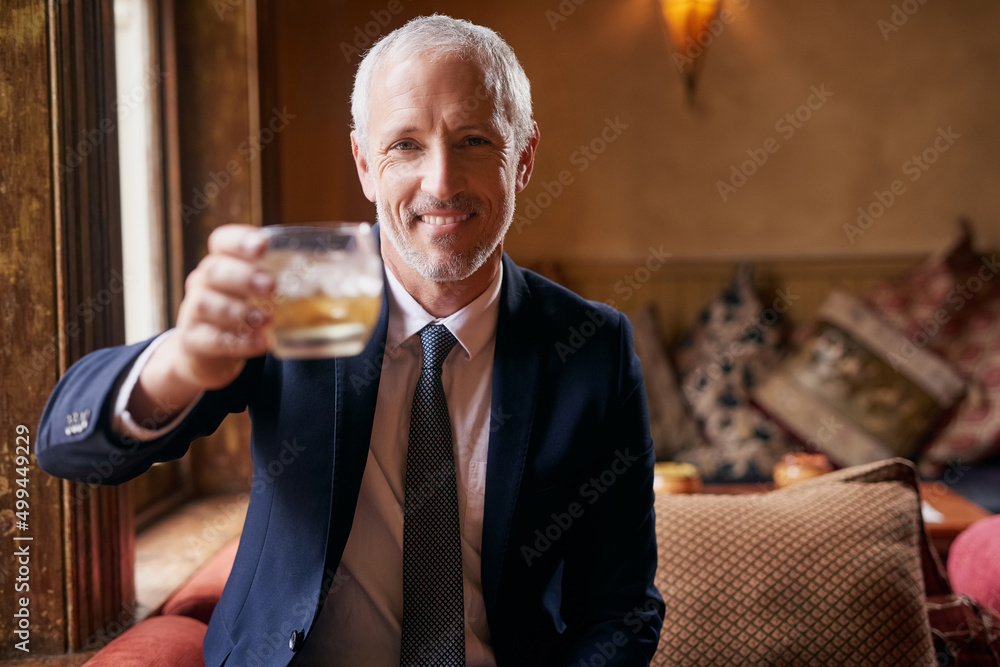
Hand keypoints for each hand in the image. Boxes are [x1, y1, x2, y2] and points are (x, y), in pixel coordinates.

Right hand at [129, 225, 274, 423]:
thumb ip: (290, 280)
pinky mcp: (194, 341)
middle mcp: (204, 282)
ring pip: (206, 305)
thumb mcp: (259, 292)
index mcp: (223, 261)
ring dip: (239, 311)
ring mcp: (194, 311)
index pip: (223, 240)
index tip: (263, 246)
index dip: (240, 240)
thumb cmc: (242, 311)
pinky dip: (238, 342)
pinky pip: (212, 339)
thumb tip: (345, 266)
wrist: (204, 352)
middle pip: (214, 270)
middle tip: (271, 286)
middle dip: (243, 277)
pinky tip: (261, 343)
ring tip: (266, 320)